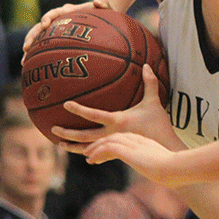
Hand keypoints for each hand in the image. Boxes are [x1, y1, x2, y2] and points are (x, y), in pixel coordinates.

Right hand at [22, 0, 111, 55]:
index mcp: (68, 11)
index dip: (48, 18)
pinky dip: (37, 55)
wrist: (103, 18)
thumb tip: (99, 2)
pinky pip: (45, 46)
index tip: (45, 25)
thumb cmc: (105, 13)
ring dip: (30, 47)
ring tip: (24, 61)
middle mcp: (59, 19)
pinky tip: (32, 67)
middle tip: (26, 48)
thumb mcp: (107, 8)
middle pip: (40, 26)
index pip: (54, 13)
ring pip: (39, 37)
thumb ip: (104, 3)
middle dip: (32, 36)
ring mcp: (57, 30)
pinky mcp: (57, 39)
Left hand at [52, 64, 173, 148]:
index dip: (78, 109)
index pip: (93, 114)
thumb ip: (150, 83)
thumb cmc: (160, 125)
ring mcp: (113, 145)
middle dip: (67, 133)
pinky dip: (88, 152)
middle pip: (84, 135)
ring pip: (88, 148)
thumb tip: (147, 64)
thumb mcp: (154, 102)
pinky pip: (99, 153)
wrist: (165, 149)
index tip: (66, 104)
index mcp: (117, 121)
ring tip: (60, 144)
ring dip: (73, 146)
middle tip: (53, 129)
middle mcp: (112, 134)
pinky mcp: (117, 153)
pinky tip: (82, 153)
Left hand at [80, 132, 185, 187]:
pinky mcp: (129, 151)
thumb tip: (159, 175)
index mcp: (146, 142)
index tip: (105, 151)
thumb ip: (158, 167)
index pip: (125, 138)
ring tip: (87, 156)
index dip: (113, 143)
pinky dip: (97, 153)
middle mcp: (138, 140)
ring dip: (95, 148)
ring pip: (108, 140)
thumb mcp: (165, 166)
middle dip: (100, 143)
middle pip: (114, 136)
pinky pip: (108, 148)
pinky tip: (91, 160)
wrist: (178, 167)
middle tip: (90, 152)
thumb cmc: (176, 170)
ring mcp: (133, 144)